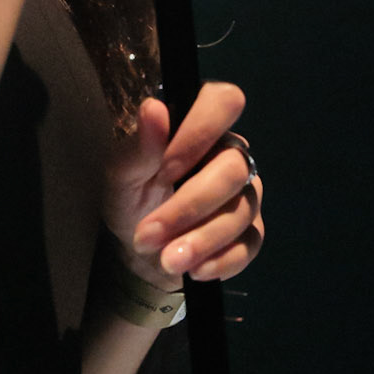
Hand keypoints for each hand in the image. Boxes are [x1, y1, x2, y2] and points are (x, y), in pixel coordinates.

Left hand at [101, 83, 263, 287]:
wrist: (141, 251)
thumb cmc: (132, 198)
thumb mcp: (122, 174)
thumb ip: (139, 145)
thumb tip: (153, 108)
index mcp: (199, 126)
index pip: (222, 102)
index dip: (200, 132)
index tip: (164, 170)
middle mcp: (230, 154)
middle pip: (233, 169)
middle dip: (189, 206)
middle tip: (148, 234)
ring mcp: (246, 194)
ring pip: (240, 212)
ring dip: (200, 240)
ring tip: (165, 260)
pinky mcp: (251, 232)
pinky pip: (249, 244)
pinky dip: (220, 260)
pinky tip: (194, 271)